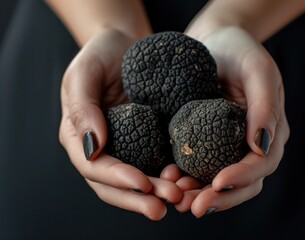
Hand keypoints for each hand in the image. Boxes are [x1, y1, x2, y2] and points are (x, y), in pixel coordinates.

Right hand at [58, 29, 181, 220]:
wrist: (129, 44)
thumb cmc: (102, 55)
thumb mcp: (84, 74)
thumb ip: (82, 109)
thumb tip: (91, 148)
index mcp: (80, 138)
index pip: (94, 168)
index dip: (117, 179)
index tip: (142, 183)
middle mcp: (104, 149)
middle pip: (116, 185)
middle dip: (139, 198)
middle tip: (164, 206)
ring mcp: (128, 147)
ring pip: (140, 181)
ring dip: (158, 192)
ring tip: (181, 195)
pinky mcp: (151, 141)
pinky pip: (159, 163)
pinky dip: (172, 175)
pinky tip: (188, 177)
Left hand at [161, 26, 289, 217]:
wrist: (212, 41)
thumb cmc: (238, 50)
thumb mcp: (257, 69)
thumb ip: (266, 106)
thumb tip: (262, 146)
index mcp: (270, 131)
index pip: (261, 164)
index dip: (242, 177)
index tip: (218, 182)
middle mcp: (249, 144)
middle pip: (241, 183)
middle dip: (219, 198)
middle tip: (193, 207)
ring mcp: (226, 145)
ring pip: (218, 181)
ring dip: (198, 194)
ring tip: (177, 200)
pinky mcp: (204, 142)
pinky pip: (197, 166)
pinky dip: (185, 178)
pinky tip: (168, 180)